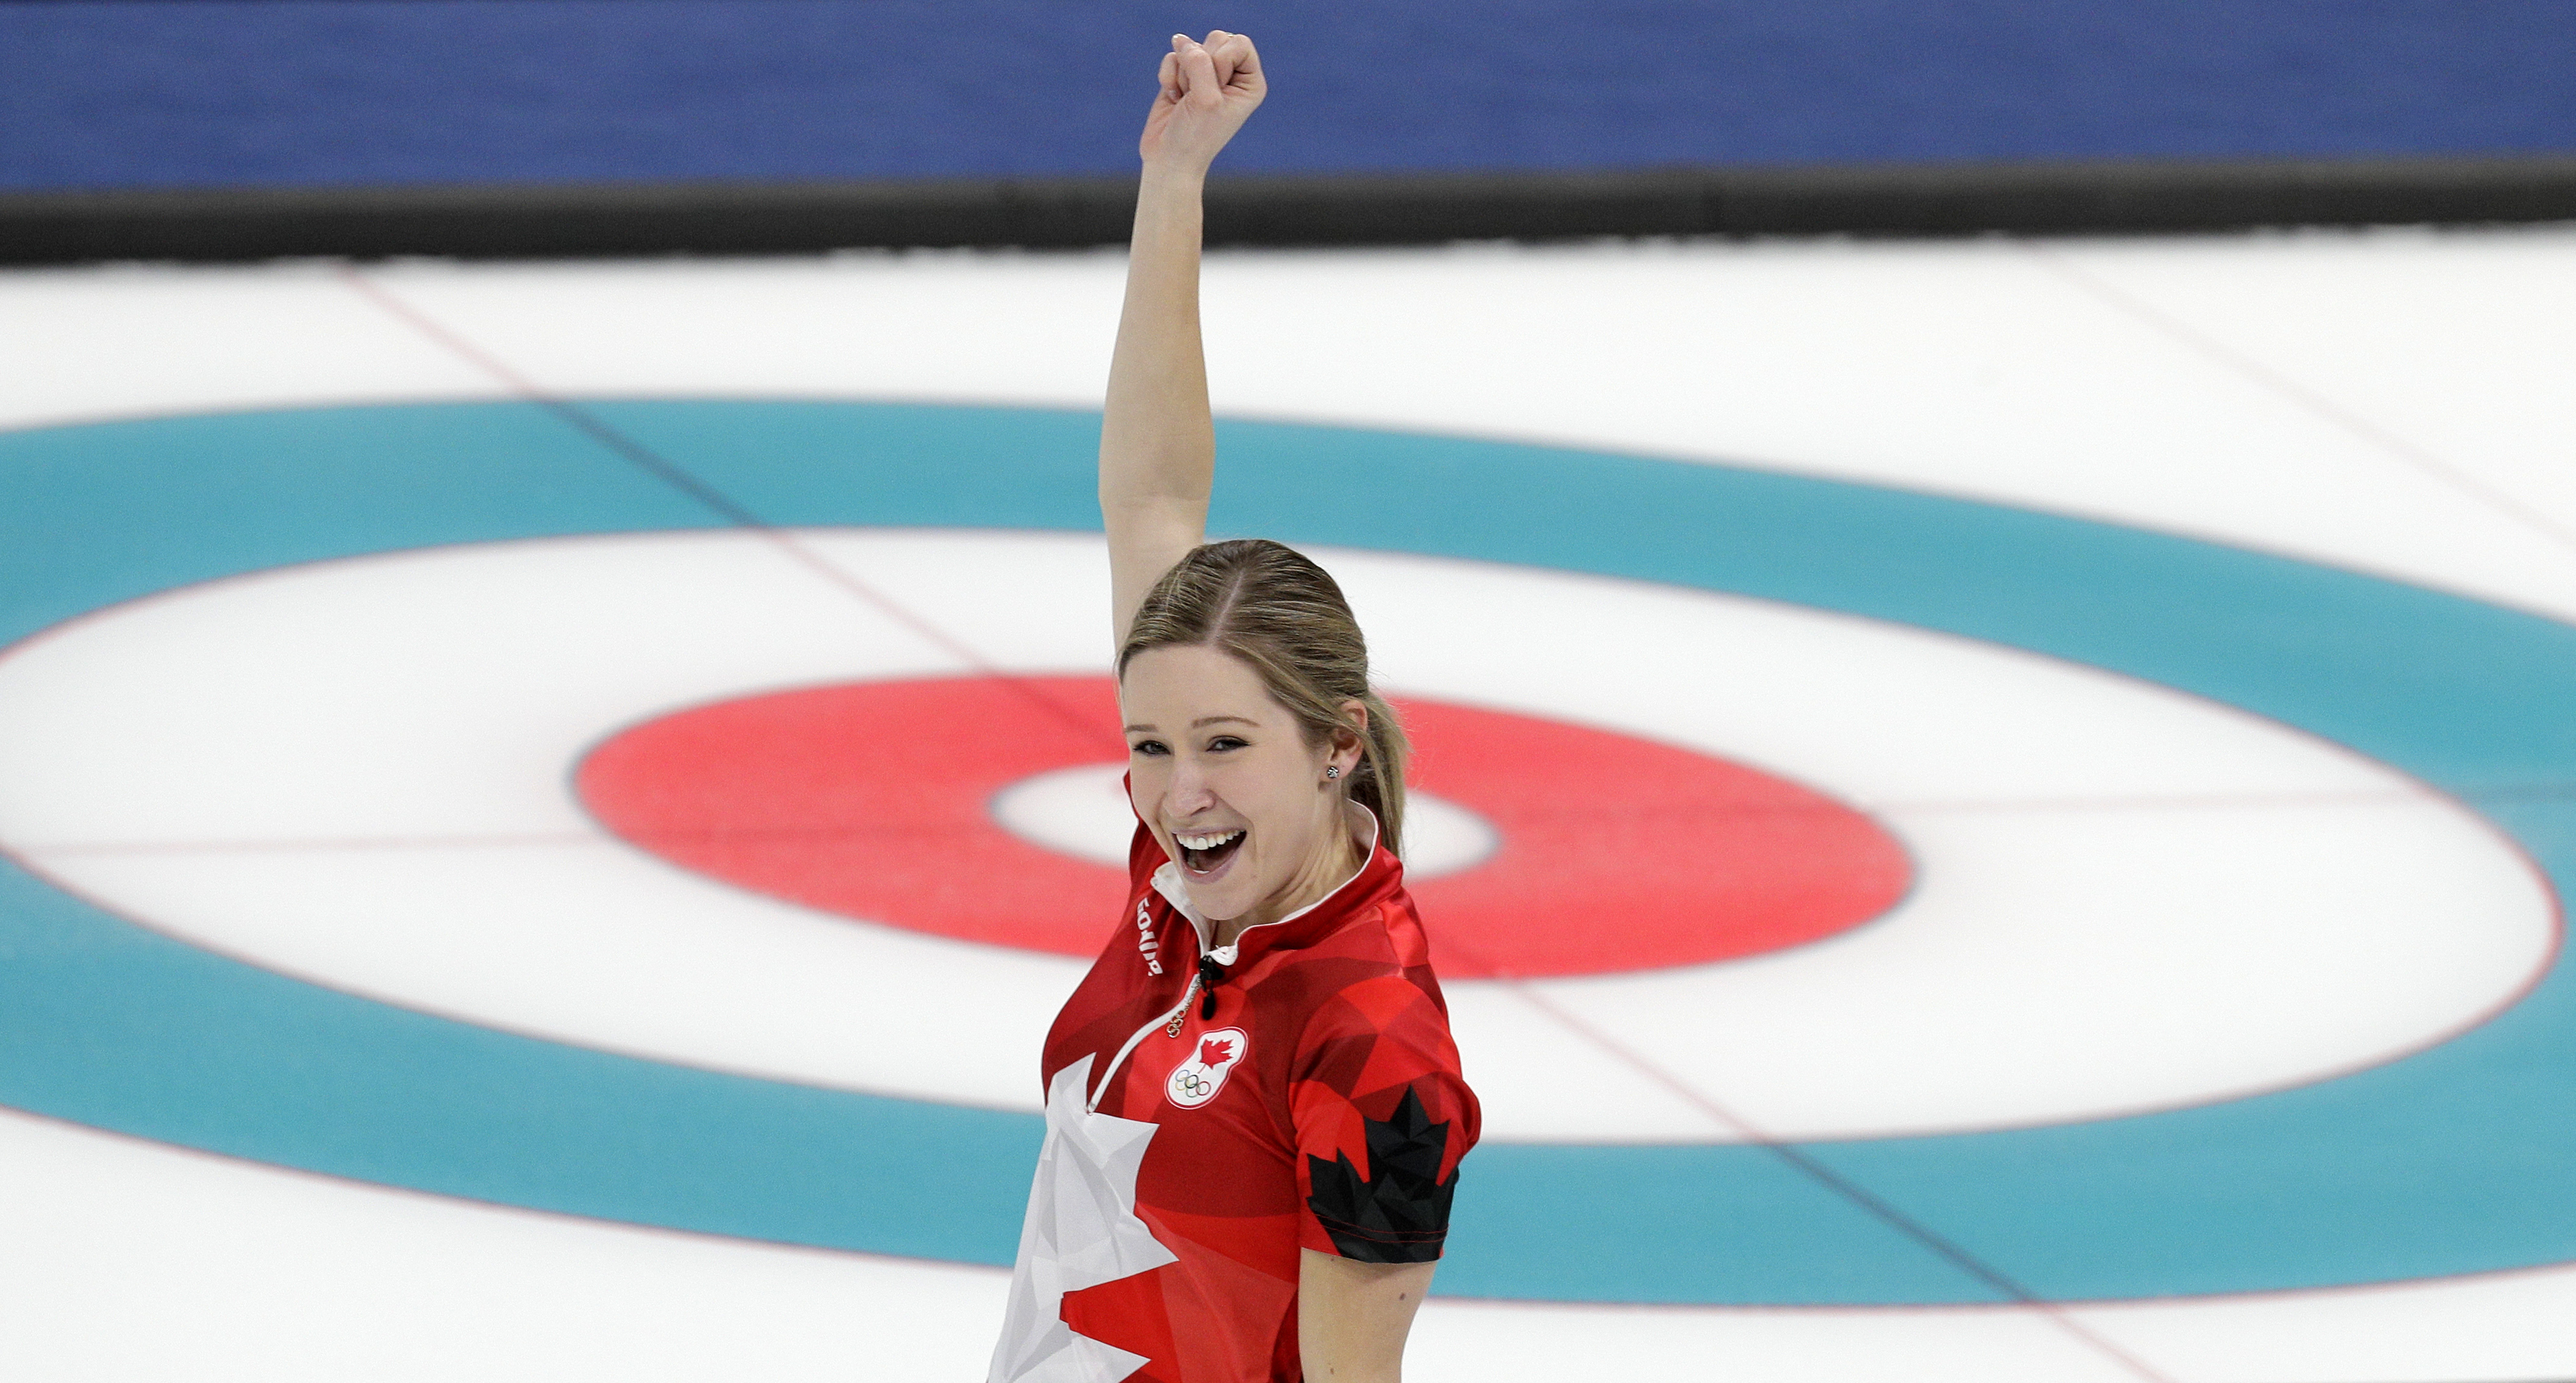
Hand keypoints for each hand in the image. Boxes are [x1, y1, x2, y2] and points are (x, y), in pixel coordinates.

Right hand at [1139, 30, 1264, 172]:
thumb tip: (1180, 38)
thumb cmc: (1195, 136)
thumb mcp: (1206, 98)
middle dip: (1201, 67)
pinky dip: (1169, 77)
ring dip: (1184, 74)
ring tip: (1187, 100)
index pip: (1240, 43)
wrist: (1169, 159)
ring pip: (1192, 46)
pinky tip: (1174, 99)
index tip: (1216, 90)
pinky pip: (1174, 55)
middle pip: (1216, 39)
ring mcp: (1206, 73)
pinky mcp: (1183, 74)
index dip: (1222, 61)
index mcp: (1250, 82)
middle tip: (1200, 97)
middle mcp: (1232, 75)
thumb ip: (1198, 61)